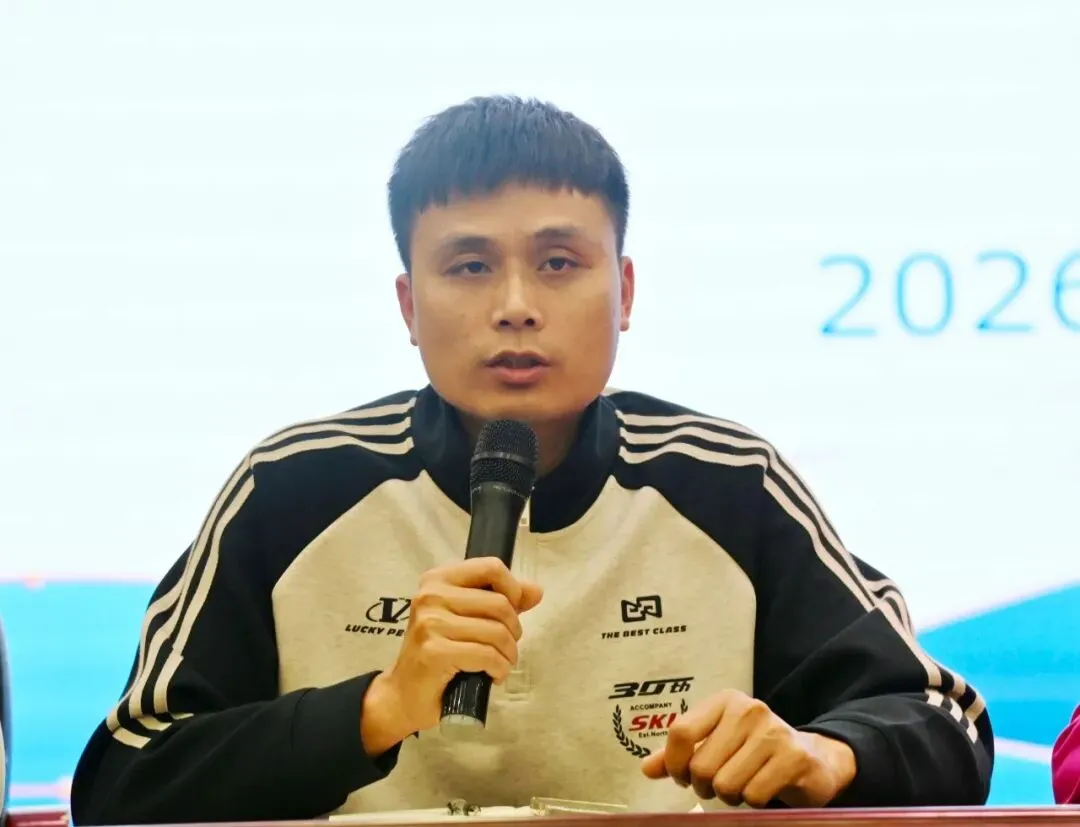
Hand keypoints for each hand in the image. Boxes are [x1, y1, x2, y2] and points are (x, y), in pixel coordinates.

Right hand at [361, 558, 542, 751]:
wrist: (404, 694)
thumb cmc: (438, 653)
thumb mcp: (467, 619)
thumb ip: (500, 601)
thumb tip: (535, 591)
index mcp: (438, 579)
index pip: (491, 568)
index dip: (513, 589)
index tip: (514, 610)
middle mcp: (431, 596)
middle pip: (500, 604)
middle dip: (514, 631)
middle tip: (506, 647)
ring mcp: (430, 623)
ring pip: (497, 632)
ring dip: (508, 654)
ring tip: (500, 663)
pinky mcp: (434, 652)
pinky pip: (487, 655)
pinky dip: (499, 669)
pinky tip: (493, 675)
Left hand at [641, 690, 855, 807]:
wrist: (812, 759)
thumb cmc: (753, 752)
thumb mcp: (716, 744)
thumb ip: (679, 755)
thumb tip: (646, 768)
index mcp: (724, 701)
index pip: (681, 732)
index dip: (674, 764)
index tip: (682, 777)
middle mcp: (749, 710)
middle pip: (701, 765)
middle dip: (704, 786)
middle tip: (718, 785)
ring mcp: (774, 732)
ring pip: (726, 784)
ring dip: (730, 796)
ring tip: (743, 786)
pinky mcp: (794, 758)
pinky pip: (753, 795)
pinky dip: (752, 803)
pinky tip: (762, 790)